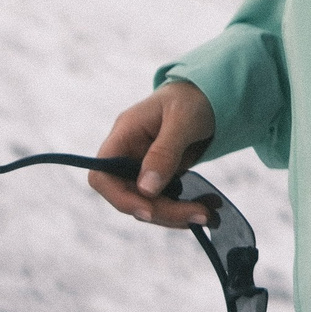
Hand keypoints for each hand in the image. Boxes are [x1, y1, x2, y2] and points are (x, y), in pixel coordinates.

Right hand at [90, 81, 217, 228]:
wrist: (208, 96)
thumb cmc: (191, 99)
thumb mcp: (182, 120)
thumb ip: (164, 152)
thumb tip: (145, 190)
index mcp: (124, 135)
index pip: (102, 175)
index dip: (119, 198)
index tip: (148, 211)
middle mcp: (128, 155)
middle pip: (129, 197)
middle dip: (162, 211)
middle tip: (200, 215)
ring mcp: (142, 168)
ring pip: (148, 205)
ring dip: (176, 215)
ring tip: (208, 215)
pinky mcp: (159, 178)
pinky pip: (165, 201)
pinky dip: (184, 208)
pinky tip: (208, 207)